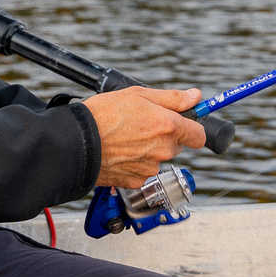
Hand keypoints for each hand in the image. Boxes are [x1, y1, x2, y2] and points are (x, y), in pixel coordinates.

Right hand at [84, 86, 207, 187]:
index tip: (185, 123)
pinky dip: (135, 163)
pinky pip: (143, 171)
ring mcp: (150, 168)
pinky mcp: (136, 181)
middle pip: (176, 145)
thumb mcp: (138, 94)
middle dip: (165, 136)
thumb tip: (195, 96)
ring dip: (149, 150)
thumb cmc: (104, 115)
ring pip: (158, 158)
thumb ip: (172, 98)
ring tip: (125, 138)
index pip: (198, 135)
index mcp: (168, 126)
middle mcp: (163, 150)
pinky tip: (119, 152)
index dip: (192, 127)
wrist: (77, 142)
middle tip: (142, 124)